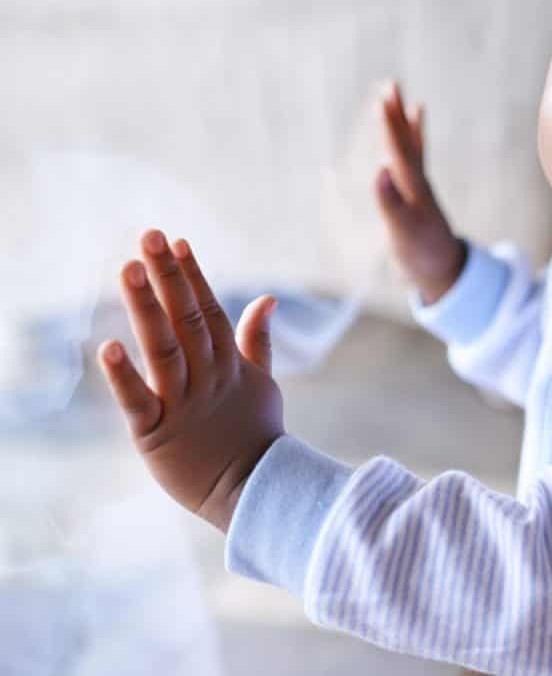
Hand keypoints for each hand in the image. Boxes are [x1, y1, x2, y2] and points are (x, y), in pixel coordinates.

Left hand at [96, 229, 284, 532]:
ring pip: (164, 349)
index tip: (177, 242)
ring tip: (129, 271)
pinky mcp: (157, 435)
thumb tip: (266, 297)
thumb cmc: (254, 434)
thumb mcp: (262, 382)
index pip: (210, 310)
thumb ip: (258, 339)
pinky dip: (124, 377)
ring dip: (147, 309)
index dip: (193, 276)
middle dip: (169, 277)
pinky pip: (139, 402)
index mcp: (229, 364)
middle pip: (187, 319)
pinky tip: (107, 348)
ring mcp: (184, 404)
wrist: (254, 492)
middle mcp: (207, 377)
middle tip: (149, 237)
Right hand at [375, 80, 466, 304]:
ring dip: (404, 124)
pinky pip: (414, 162)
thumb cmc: (420, 253)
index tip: (383, 99)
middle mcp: (418, 183)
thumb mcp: (402, 231)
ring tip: (402, 99)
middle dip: (396, 115)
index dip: (390, 126)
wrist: (443, 270)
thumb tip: (380, 170)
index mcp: (412, 188)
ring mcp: (419, 188)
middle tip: (390, 84)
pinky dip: (412, 143)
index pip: (399, 150)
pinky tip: (413, 132)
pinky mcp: (418, 195)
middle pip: (406, 142)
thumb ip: (390, 203)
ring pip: (411, 148)